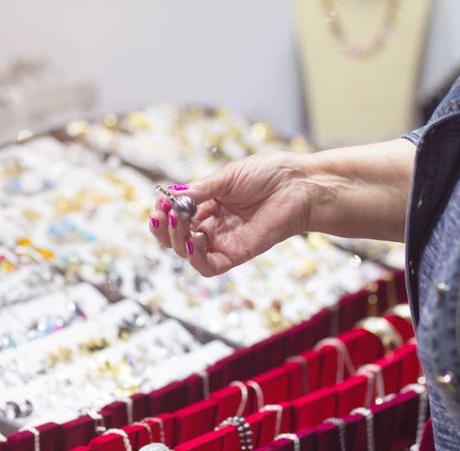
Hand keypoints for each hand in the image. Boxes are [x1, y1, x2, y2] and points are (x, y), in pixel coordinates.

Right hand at [148, 151, 313, 276]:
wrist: (299, 185)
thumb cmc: (269, 175)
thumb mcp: (227, 178)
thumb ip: (199, 191)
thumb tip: (170, 196)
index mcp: (209, 205)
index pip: (176, 216)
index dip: (163, 213)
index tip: (159, 204)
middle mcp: (214, 225)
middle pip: (176, 238)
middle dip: (165, 228)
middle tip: (165, 214)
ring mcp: (224, 241)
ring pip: (187, 253)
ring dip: (176, 240)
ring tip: (180, 223)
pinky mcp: (237, 254)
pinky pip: (208, 266)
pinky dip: (195, 257)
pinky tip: (194, 239)